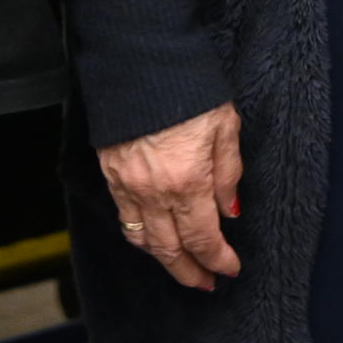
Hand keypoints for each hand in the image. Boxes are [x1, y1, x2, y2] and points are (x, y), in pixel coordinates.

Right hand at [101, 101, 245, 292]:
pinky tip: (153, 239)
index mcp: (188, 182)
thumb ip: (228, 173)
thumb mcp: (225, 126)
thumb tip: (230, 210)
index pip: (204, 239)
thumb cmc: (189, 86)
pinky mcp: (111, 174)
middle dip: (190, 271)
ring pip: (144, 240)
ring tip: (182, 267)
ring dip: (164, 259)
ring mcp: (128, 185)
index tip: (230, 269)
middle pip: (171, 249)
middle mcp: (155, 191)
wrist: (140, 59)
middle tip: (206, 283)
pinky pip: (125, 219)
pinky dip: (141, 237)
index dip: (218, 260)